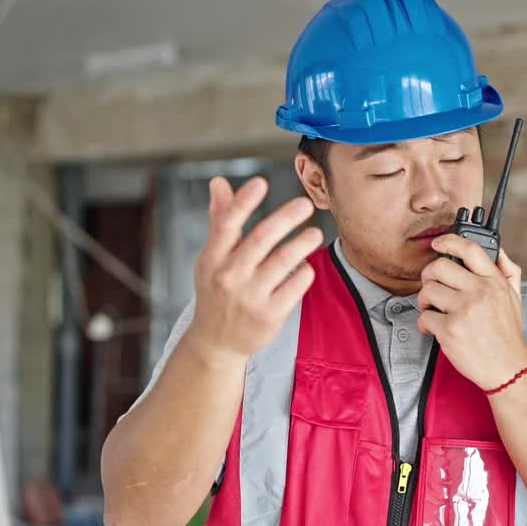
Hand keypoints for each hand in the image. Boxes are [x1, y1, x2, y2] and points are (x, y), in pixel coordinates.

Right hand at [185, 176, 322, 363]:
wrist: (216, 342)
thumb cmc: (216, 291)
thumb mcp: (211, 258)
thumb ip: (220, 220)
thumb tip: (219, 182)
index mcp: (212, 258)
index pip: (226, 224)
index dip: (243, 202)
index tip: (261, 182)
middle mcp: (229, 277)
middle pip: (260, 239)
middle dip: (285, 218)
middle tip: (305, 204)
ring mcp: (250, 297)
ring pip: (284, 261)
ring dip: (303, 242)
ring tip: (315, 234)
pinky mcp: (270, 314)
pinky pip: (296, 284)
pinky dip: (304, 271)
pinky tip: (305, 266)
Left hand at [417, 235, 526, 391]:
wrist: (507, 368)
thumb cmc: (507, 334)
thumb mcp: (515, 297)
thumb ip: (507, 271)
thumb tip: (498, 250)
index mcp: (494, 282)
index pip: (470, 249)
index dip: (449, 241)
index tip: (438, 243)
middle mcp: (480, 292)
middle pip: (439, 267)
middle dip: (429, 276)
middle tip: (431, 286)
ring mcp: (464, 311)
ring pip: (428, 290)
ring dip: (425, 300)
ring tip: (433, 309)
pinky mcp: (450, 330)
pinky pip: (424, 317)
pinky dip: (425, 323)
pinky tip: (435, 328)